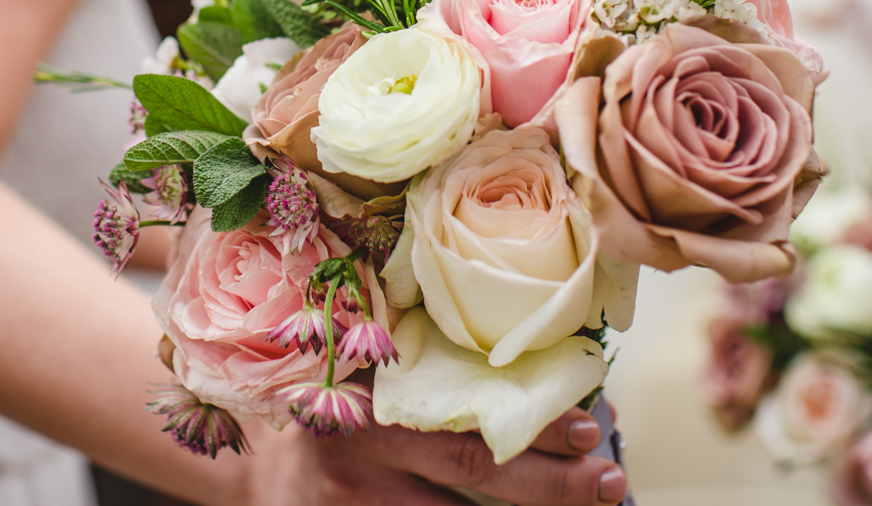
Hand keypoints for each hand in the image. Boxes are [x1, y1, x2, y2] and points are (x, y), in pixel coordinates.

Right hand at [250, 408, 627, 505]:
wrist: (264, 476)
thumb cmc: (338, 417)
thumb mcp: (369, 380)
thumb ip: (427, 379)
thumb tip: (531, 382)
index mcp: (371, 386)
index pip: (461, 408)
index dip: (527, 424)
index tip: (587, 425)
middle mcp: (361, 443)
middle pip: (469, 469)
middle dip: (548, 481)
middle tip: (607, 481)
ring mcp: (355, 502)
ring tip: (584, 505)